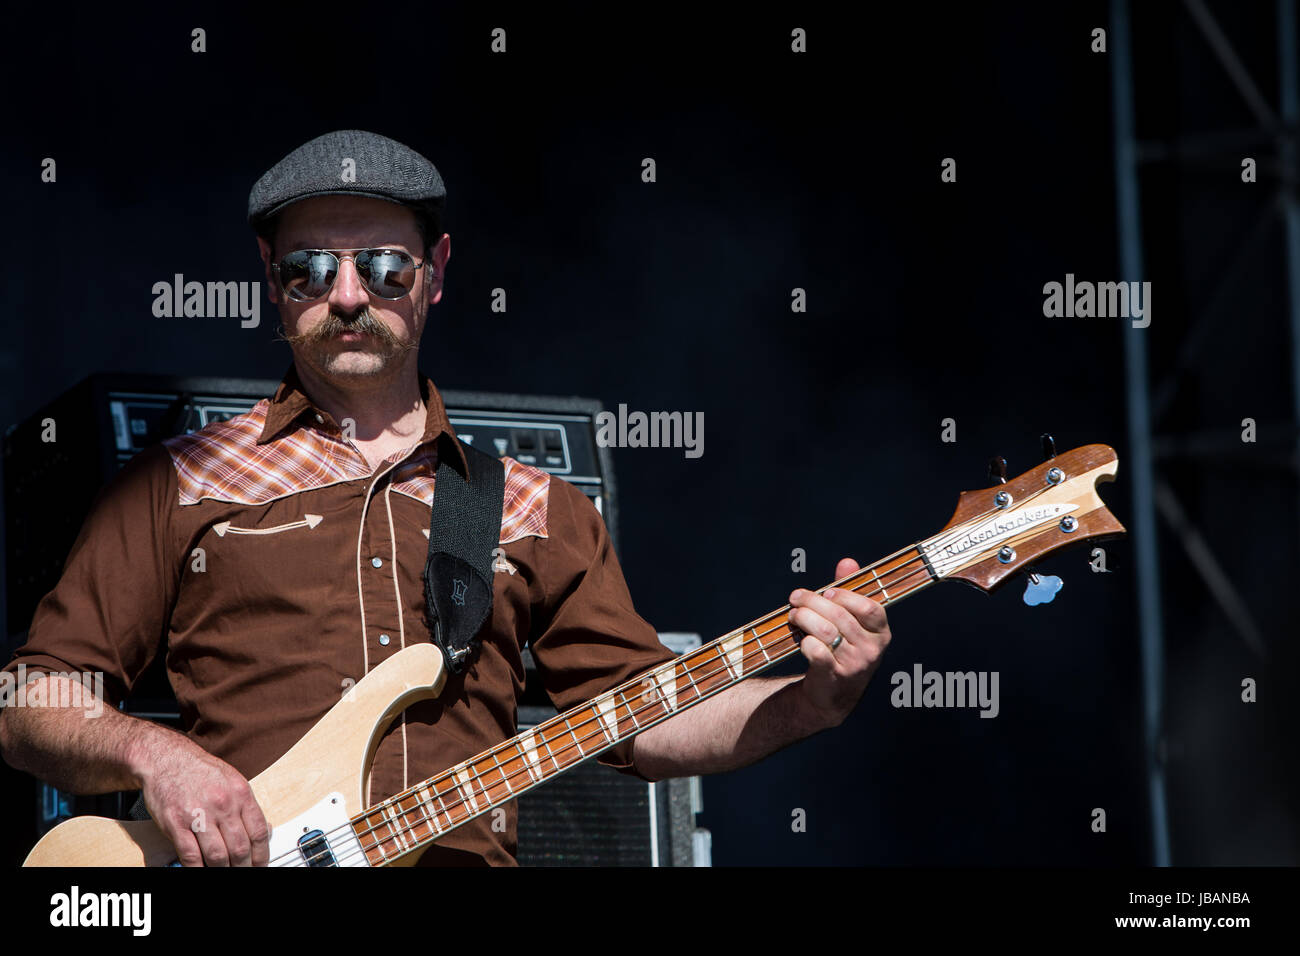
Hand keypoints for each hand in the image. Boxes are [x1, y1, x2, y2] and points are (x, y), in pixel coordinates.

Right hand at [133, 731, 269, 866]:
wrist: (167, 759)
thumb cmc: (200, 770)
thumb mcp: (233, 781)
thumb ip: (246, 806)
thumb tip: (262, 832)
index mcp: (240, 794)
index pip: (258, 832)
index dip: (262, 855)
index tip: (261, 864)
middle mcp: (222, 805)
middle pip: (240, 848)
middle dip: (244, 867)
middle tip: (244, 872)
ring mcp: (199, 815)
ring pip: (218, 856)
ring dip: (223, 871)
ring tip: (225, 872)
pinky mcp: (176, 824)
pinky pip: (191, 856)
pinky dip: (199, 869)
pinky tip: (203, 870)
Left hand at [788, 557, 891, 728]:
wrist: (834, 694)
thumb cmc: (842, 648)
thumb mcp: (851, 622)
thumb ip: (849, 591)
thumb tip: (847, 562)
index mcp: (881, 633)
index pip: (870, 608)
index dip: (845, 596)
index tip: (826, 593)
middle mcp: (872, 650)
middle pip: (840, 616)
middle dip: (812, 602)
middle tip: (795, 598)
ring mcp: (854, 664)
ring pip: (826, 631)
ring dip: (803, 618)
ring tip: (793, 615)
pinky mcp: (834, 676)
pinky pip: (816, 651)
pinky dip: (804, 641)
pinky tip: (799, 638)